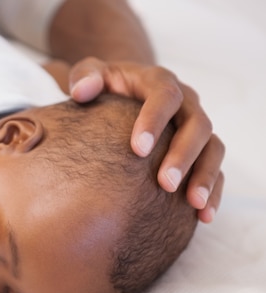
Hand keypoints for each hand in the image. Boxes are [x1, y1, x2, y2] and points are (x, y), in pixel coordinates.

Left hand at [67, 57, 224, 222]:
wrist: (122, 93)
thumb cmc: (103, 85)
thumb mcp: (91, 74)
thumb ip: (84, 76)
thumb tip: (81, 90)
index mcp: (158, 81)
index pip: (165, 95)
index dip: (154, 120)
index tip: (137, 149)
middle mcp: (185, 102)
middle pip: (197, 124)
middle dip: (183, 155)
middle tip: (165, 184)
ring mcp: (195, 126)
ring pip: (212, 147)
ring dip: (204, 175)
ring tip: (193, 203)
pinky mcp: (200, 148)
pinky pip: (214, 168)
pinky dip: (213, 191)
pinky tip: (203, 216)